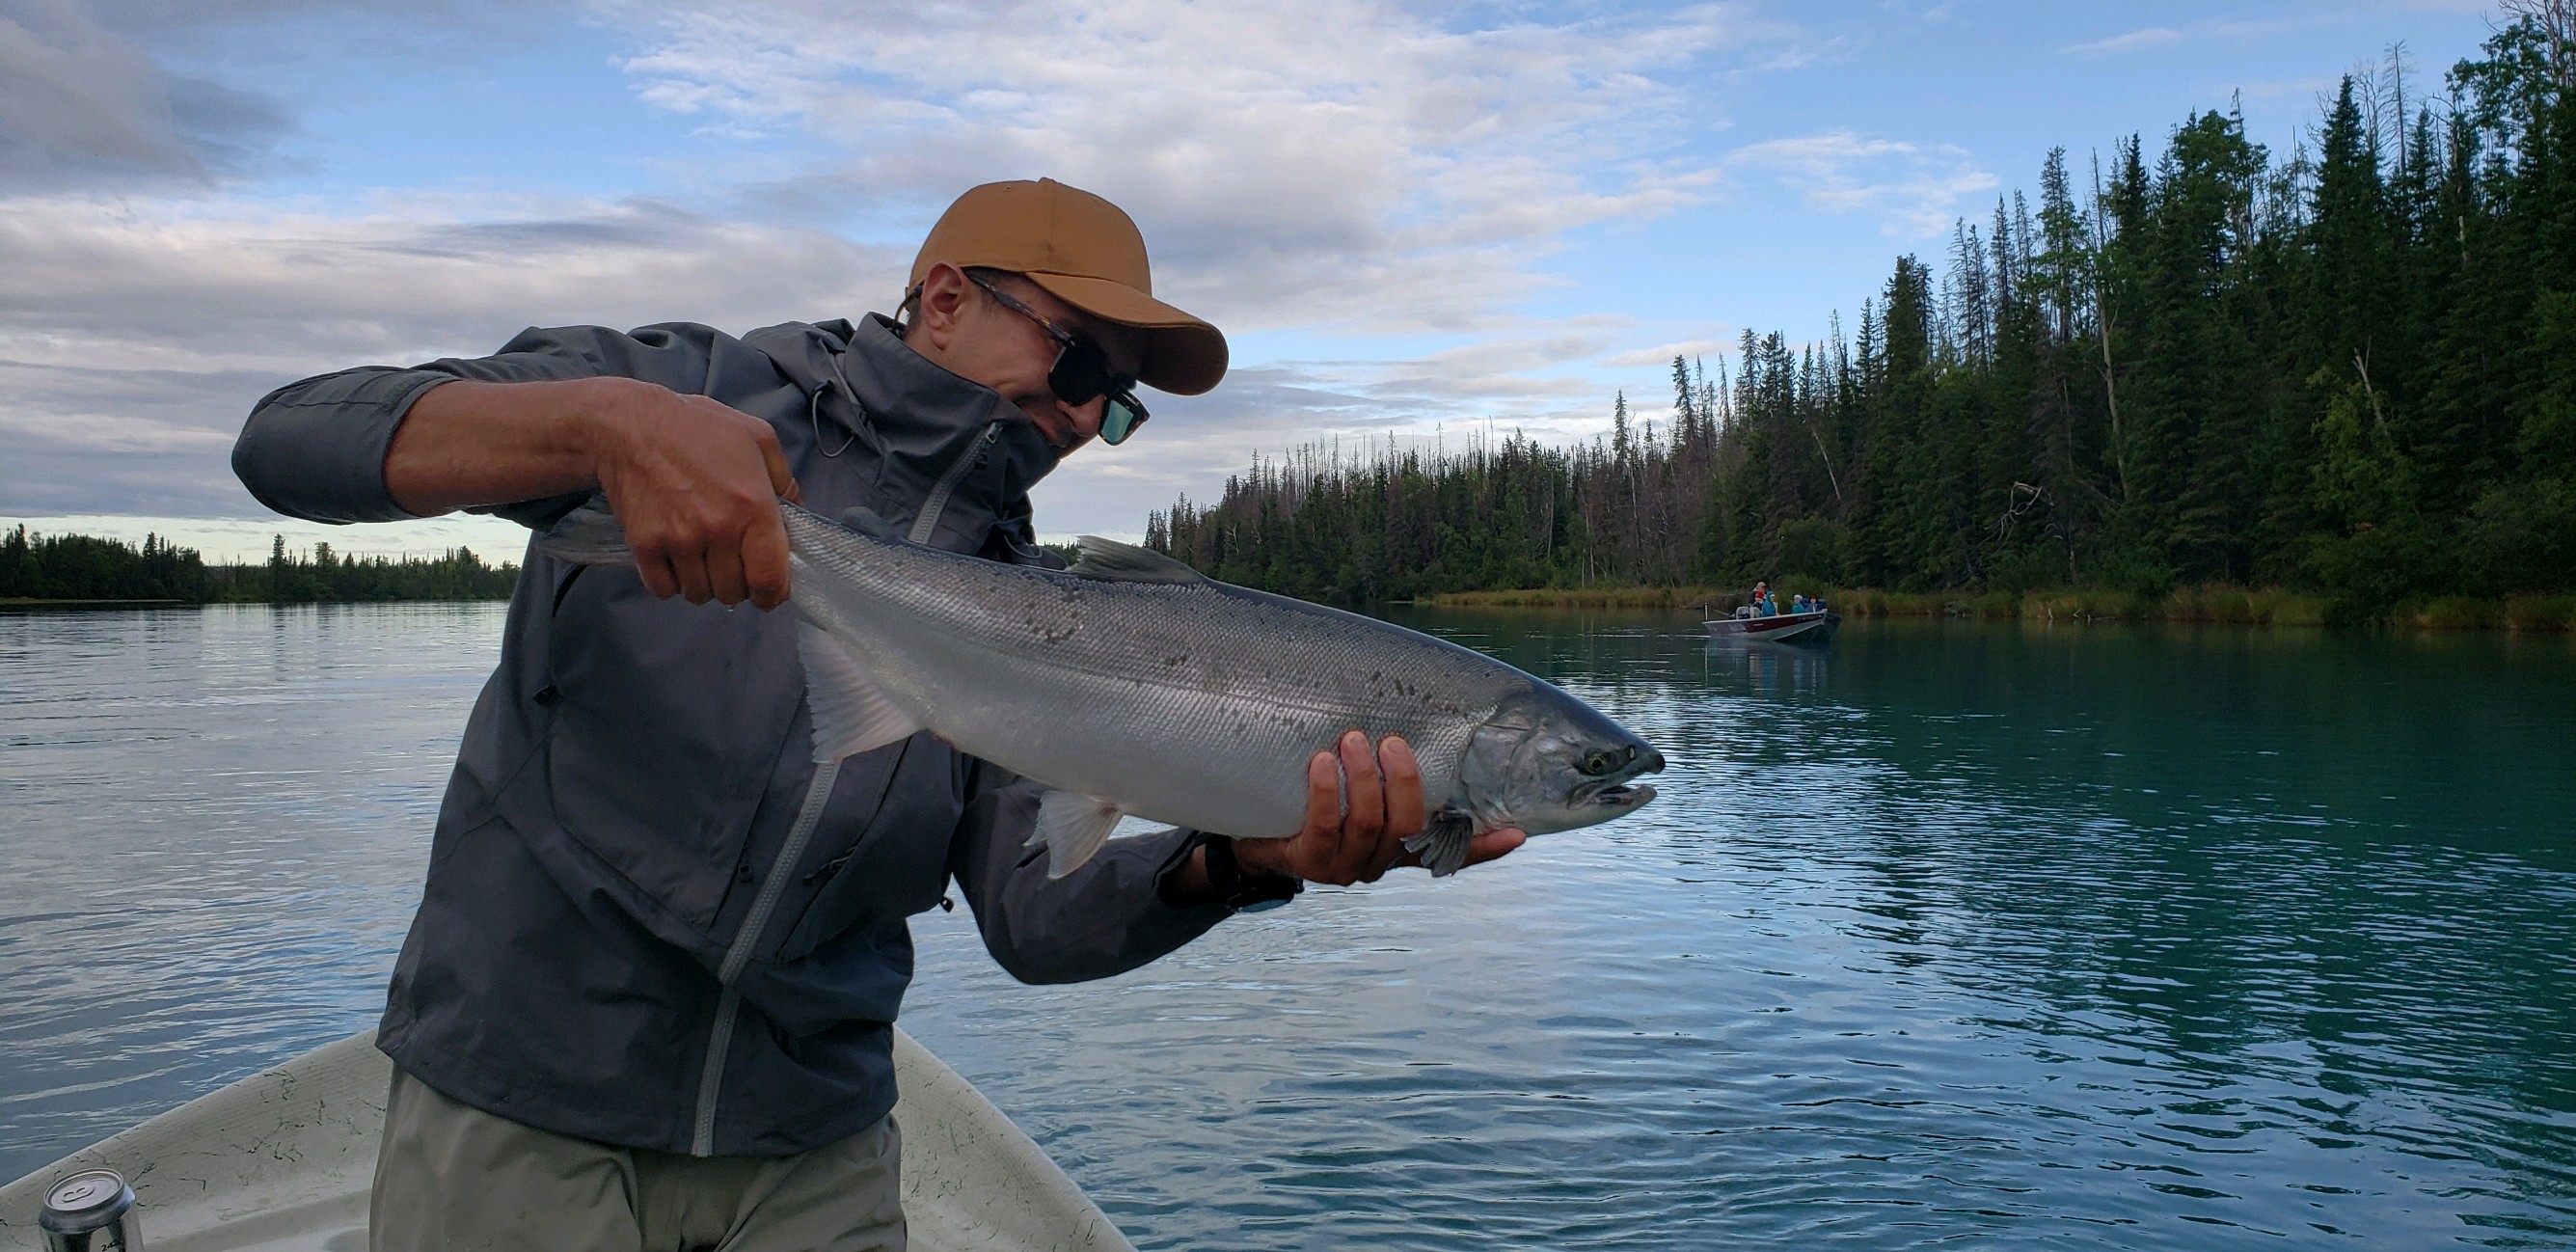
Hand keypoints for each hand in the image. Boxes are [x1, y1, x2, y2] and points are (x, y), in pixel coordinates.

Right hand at [585, 378, 801, 609]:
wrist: (630, 426)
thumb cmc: (696, 428)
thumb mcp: (757, 438)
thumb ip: (784, 480)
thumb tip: (796, 516)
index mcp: (753, 506)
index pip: (770, 579)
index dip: (772, 594)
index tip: (768, 591)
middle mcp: (718, 529)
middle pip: (733, 592)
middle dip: (736, 583)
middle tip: (729, 561)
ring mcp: (679, 540)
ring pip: (699, 594)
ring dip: (703, 583)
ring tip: (700, 556)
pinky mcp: (644, 545)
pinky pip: (663, 589)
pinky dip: (670, 582)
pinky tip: (674, 559)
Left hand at [1233, 731, 1528, 885]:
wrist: (1252, 830)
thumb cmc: (1310, 798)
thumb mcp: (1352, 785)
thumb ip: (1382, 768)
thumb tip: (1406, 715)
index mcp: (1399, 846)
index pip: (1454, 853)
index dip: (1486, 848)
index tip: (1519, 833)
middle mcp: (1378, 862)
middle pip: (1409, 829)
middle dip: (1404, 782)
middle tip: (1391, 741)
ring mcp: (1344, 867)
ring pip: (1369, 827)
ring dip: (1364, 780)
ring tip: (1352, 740)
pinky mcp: (1309, 863)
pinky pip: (1325, 828)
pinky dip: (1327, 792)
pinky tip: (1321, 763)